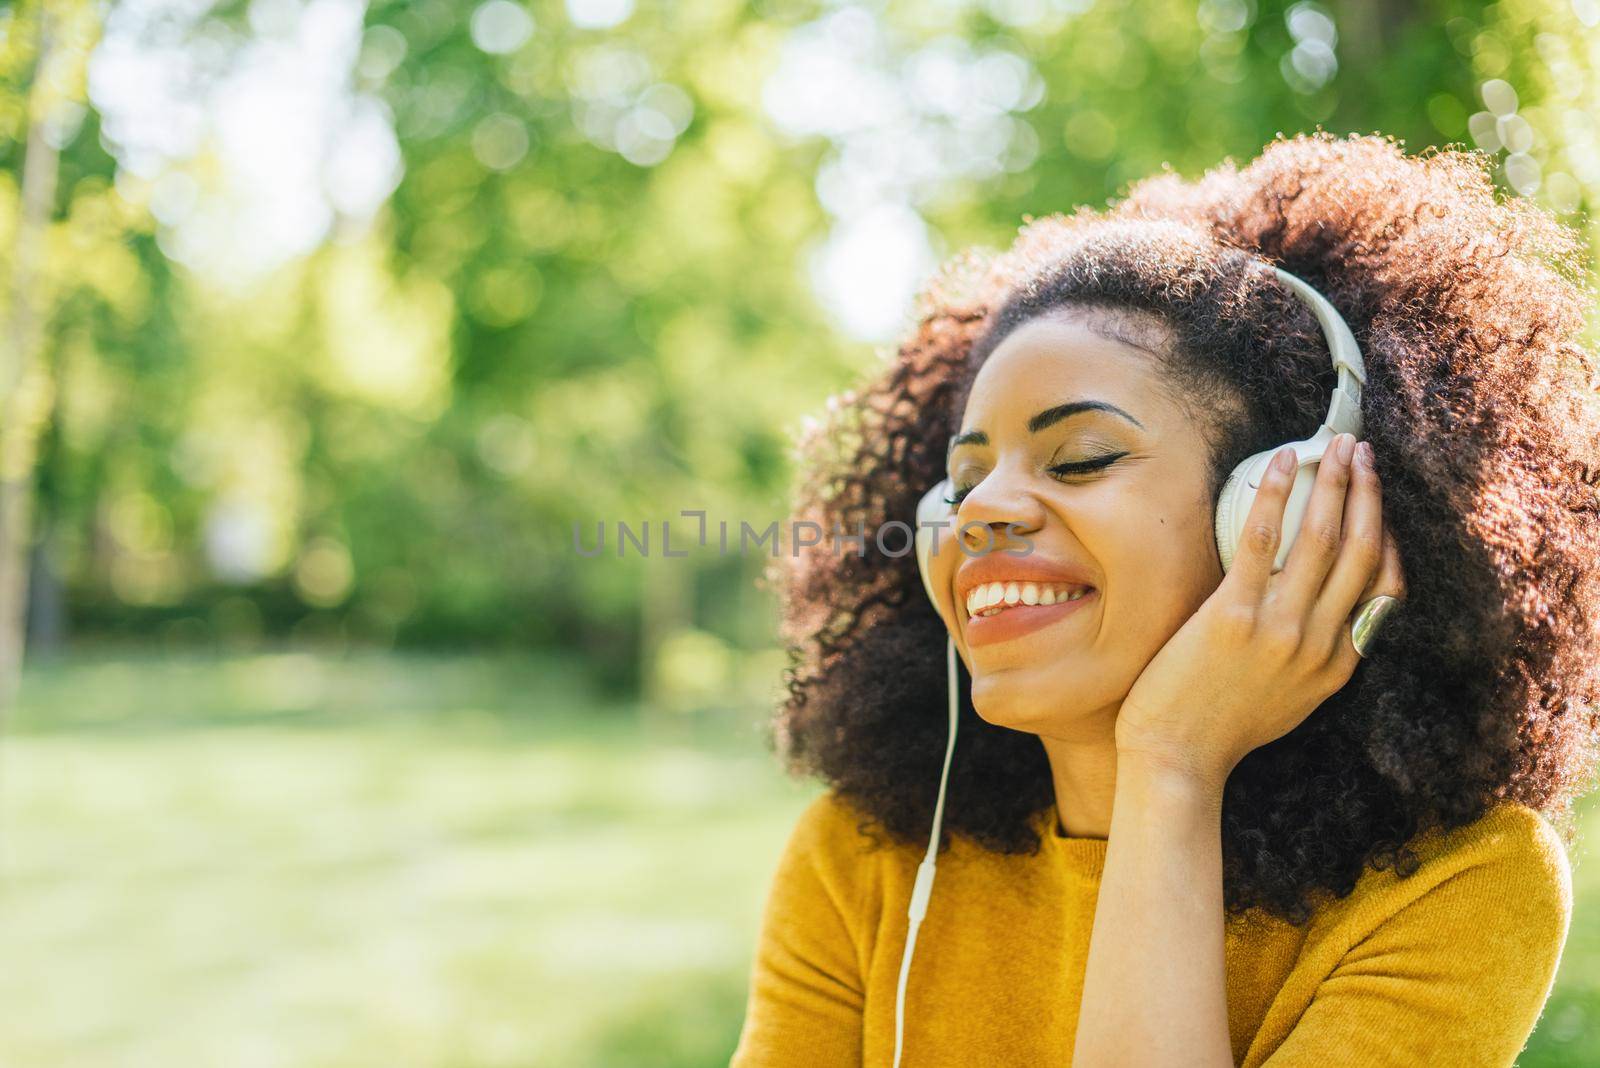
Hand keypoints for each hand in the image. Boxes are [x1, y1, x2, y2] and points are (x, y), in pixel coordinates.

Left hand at [1114, 434, 1406, 790]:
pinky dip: (1277, 495)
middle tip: (1363, 454)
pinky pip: (1264, 540)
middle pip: (1362, 553)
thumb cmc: (1218, 730)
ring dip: (1335, 484)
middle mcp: (1320, 644)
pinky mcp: (1235, 615)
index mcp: (1337, 665)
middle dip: (1368, 495)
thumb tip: (1314, 621)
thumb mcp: (1288, 702)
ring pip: (1324, 539)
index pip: (1384, 590)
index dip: (1387, 538)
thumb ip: (1311, 663)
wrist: (1176, 759)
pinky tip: (1281, 463)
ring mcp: (1281, 628)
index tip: (1379, 505)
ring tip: (1336, 447)